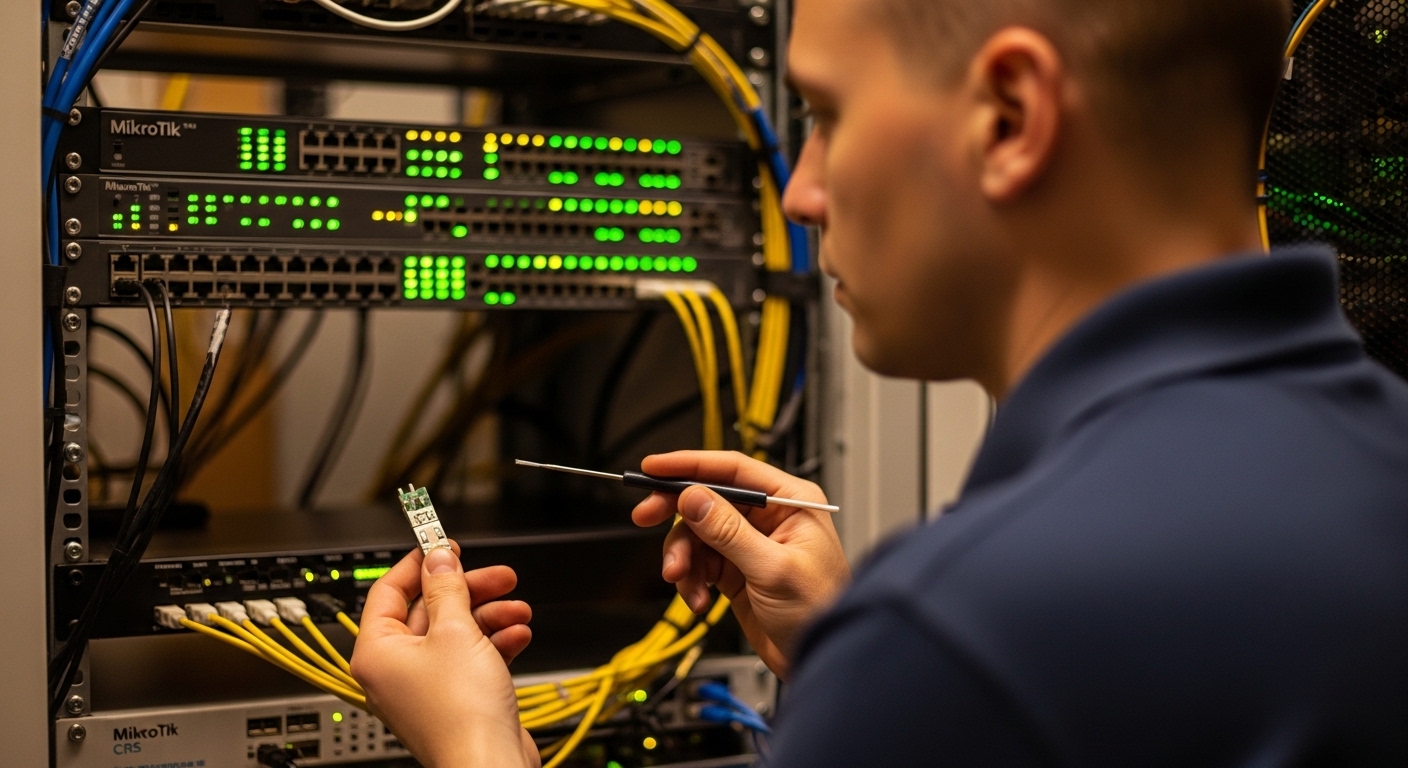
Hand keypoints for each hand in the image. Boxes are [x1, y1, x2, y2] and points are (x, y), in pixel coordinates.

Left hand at [351, 544, 539, 767]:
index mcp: (377, 651)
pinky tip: (517, 635)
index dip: (419, 564)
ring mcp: (425, 687)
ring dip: (489, 616)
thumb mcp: (456, 630)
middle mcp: (395, 670)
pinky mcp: (454, 699)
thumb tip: (438, 557)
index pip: (389, 591)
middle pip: (429, 611)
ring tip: (516, 608)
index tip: (441, 544)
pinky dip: (494, 643)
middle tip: (496, 574)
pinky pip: (470, 659)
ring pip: (455, 634)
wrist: (490, 764)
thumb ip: (447, 588)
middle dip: (468, 590)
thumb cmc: (461, 713)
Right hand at [632, 451, 850, 678]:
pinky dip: (690, 579)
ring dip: (683, 557)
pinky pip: (699, 562)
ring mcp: (749, 543)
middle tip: (645, 516)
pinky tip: (697, 598)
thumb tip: (695, 498)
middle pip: (708, 497)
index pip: (733, 470)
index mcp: (791, 502)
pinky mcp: (735, 570)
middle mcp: (769, 517)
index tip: (654, 467)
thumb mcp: (772, 568)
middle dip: (675, 511)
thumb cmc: (822, 610)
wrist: (819, 659)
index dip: (690, 465)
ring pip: (696, 533)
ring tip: (682, 579)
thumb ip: (729, 532)